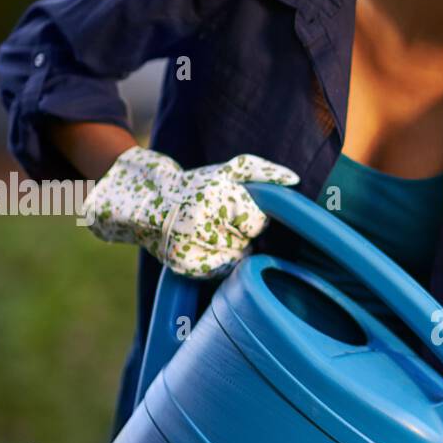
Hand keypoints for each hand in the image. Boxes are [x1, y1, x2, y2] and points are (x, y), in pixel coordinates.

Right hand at [80, 145, 299, 275]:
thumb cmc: (197, 185)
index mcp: (215, 196)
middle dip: (240, 235)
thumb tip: (294, 179)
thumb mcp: (227, 170)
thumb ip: (262, 171)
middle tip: (220, 224)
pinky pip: (219, 271)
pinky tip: (204, 248)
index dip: (251, 220)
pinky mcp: (184, 264)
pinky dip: (218, 263)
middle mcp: (201, 222)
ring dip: (231, 250)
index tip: (236, 213)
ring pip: (235, 259)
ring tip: (211, 234)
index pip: (256, 222)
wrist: (149, 202)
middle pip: (246, 242)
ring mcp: (190, 246)